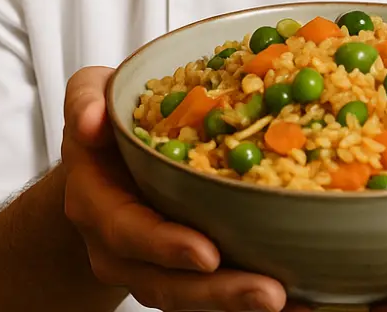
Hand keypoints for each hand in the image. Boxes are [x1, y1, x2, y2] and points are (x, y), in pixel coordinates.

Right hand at [62, 66, 287, 311]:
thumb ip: (86, 101)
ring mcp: (149, 263)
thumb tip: (93, 118)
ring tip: (294, 301)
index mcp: (96, 202)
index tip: (208, 254)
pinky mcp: (182, 267)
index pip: (129, 232)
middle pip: (166, 282)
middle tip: (271, 293)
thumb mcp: (88, 94)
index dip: (166, 246)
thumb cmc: (104, 117)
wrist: (99, 157)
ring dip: (240, 301)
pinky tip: (300, 296)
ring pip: (192, 296)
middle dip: (218, 292)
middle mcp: (119, 245)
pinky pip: (211, 290)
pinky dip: (248, 296)